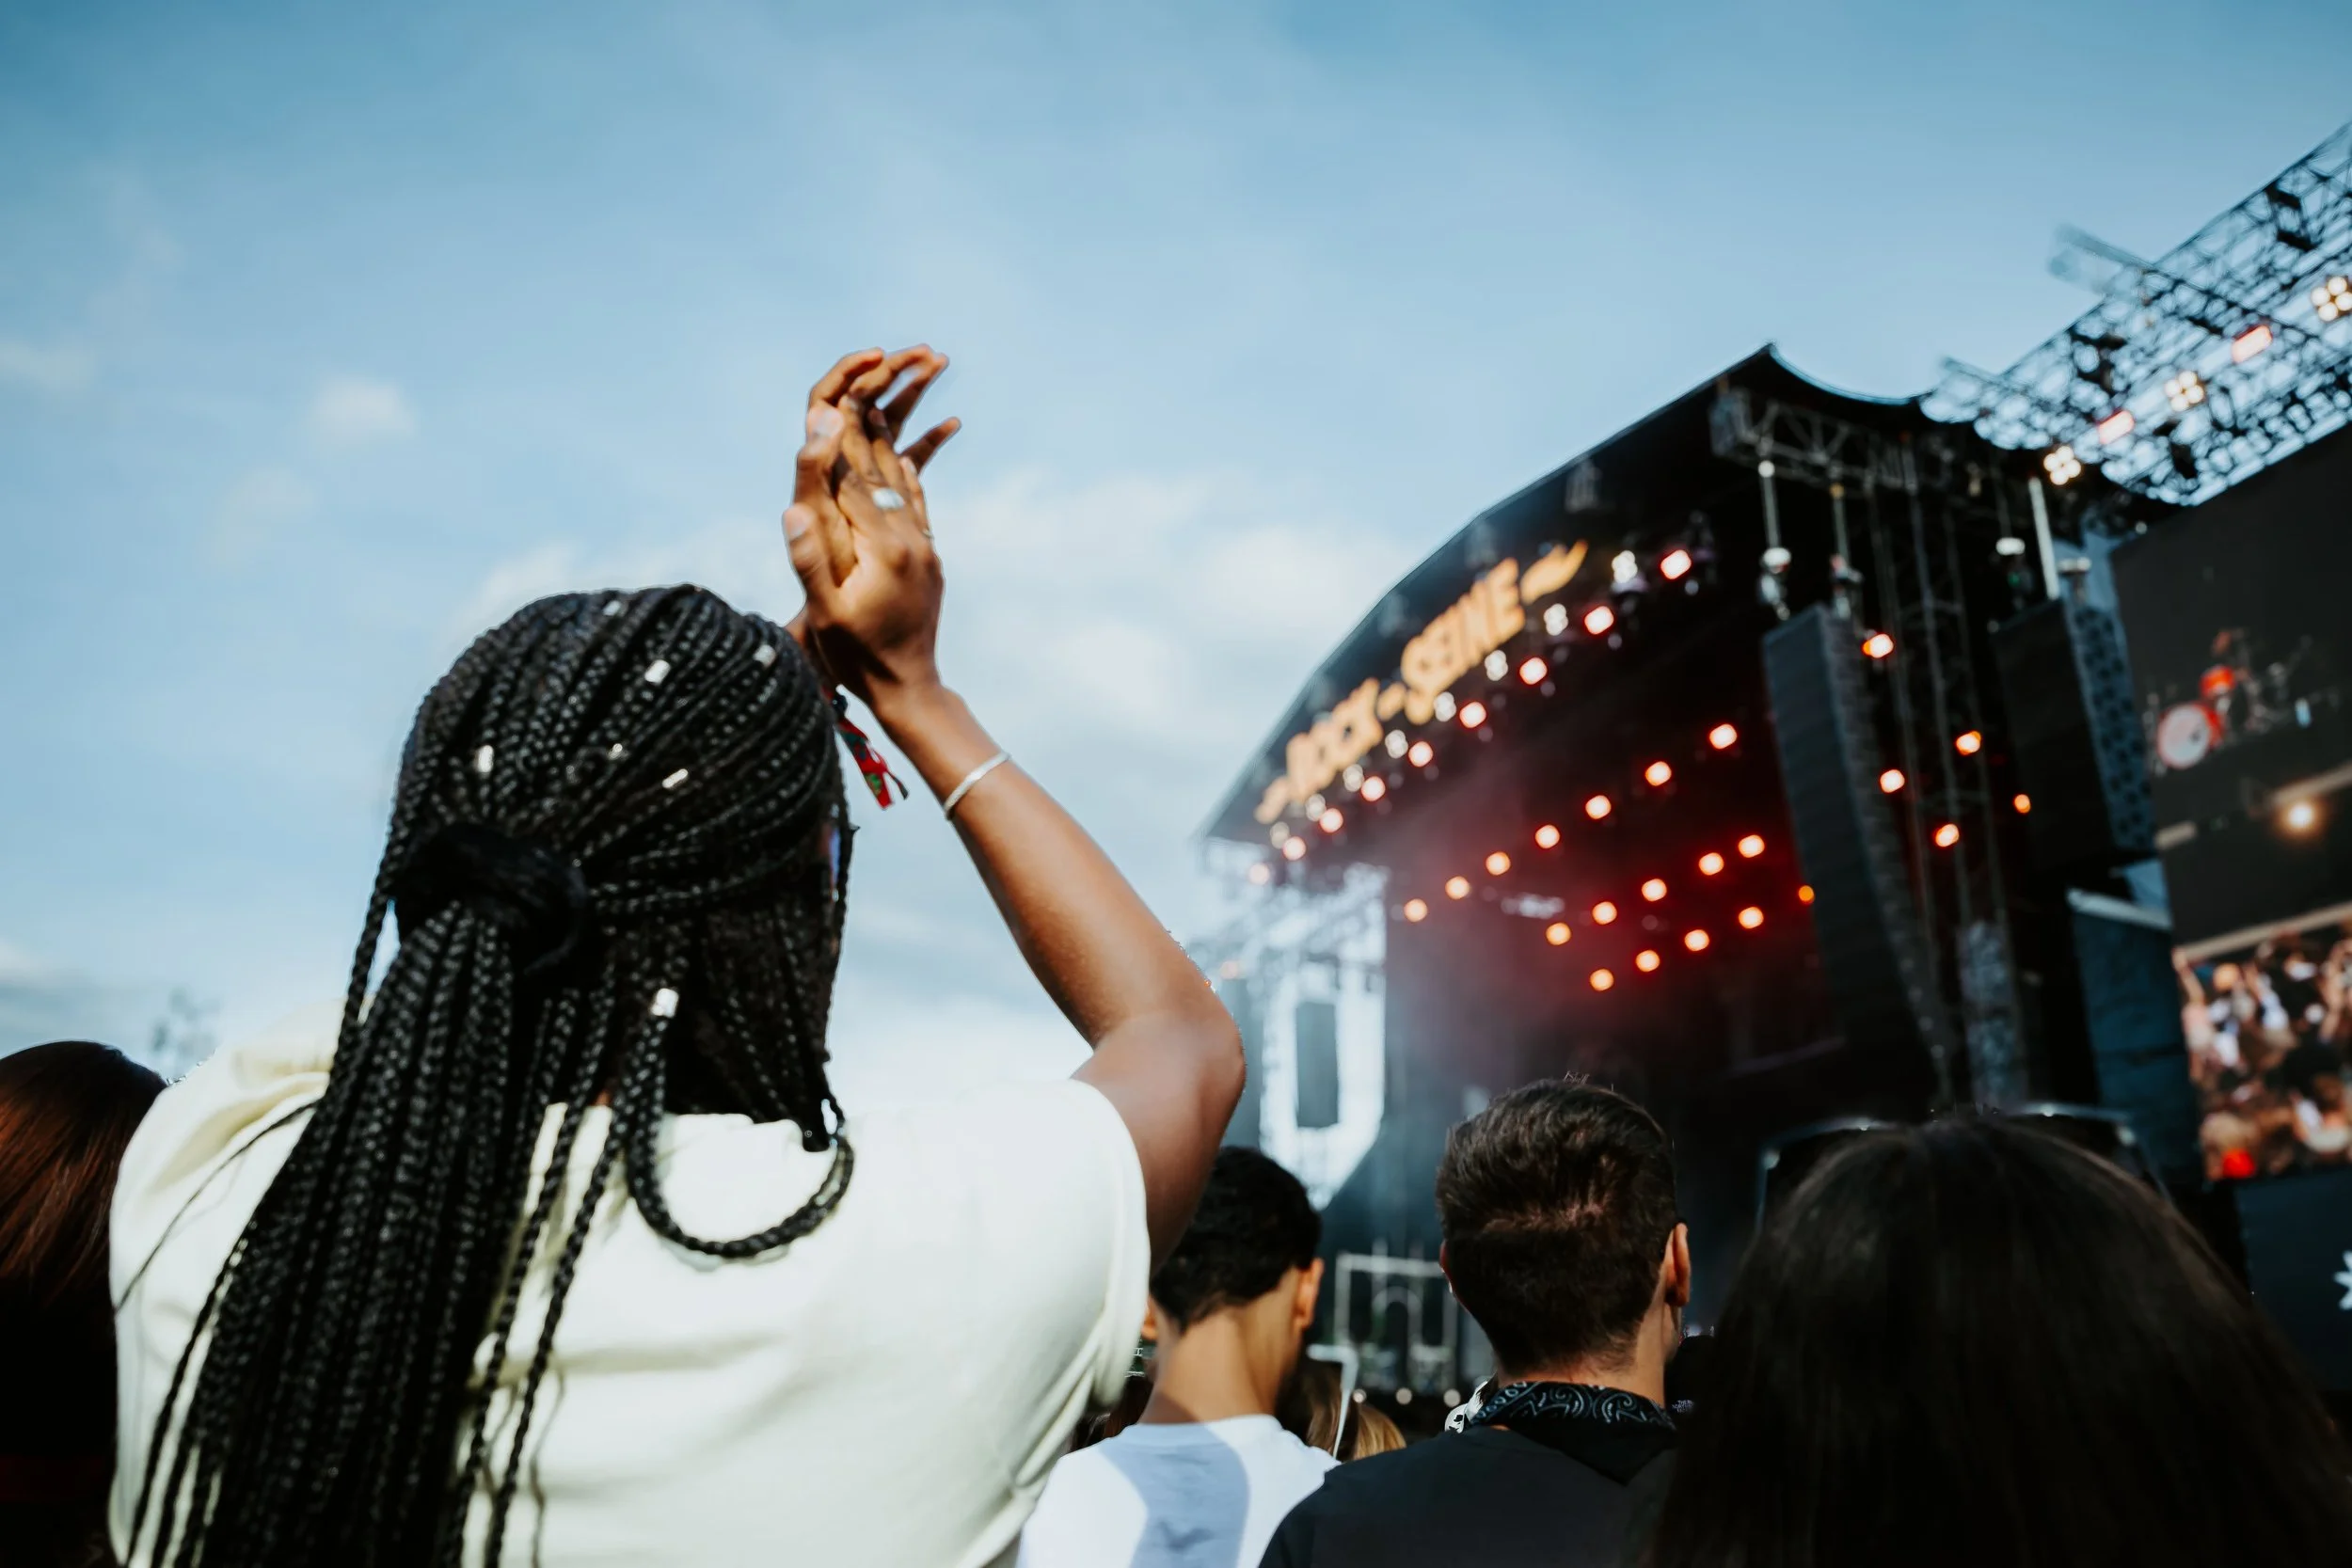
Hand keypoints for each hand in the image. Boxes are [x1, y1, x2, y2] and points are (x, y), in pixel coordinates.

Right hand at [783, 347, 961, 706]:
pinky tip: (900, 458)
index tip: (826, 399)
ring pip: (905, 483)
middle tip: (862, 377)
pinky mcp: (929, 558)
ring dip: (889, 441)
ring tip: (878, 404)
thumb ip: (811, 558)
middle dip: (869, 424)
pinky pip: (918, 505)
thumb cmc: (860, 657)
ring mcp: (925, 548)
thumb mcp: (827, 613)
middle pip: (884, 470)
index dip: (836, 440)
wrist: (912, 688)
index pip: (854, 480)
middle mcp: (912, 540)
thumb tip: (792, 506)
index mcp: (884, 548)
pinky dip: (906, 475)